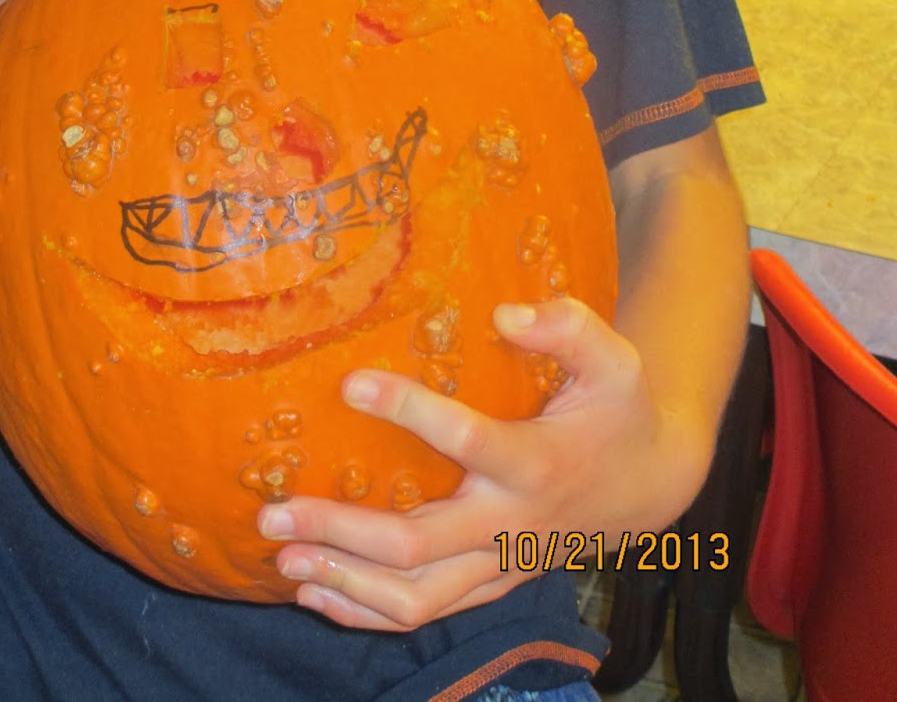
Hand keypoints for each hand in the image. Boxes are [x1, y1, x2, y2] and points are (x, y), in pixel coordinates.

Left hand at [256, 298, 710, 630]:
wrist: (650, 486)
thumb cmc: (618, 410)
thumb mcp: (615, 360)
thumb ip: (568, 327)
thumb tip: (507, 313)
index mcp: (537, 463)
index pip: (467, 441)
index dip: (409, 411)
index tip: (350, 383)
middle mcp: (510, 524)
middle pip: (418, 544)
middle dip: (342, 531)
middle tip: (275, 513)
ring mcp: (498, 564)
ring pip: (416, 596)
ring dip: (344, 582)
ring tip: (283, 559)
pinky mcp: (490, 582)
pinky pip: (426, 611)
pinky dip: (366, 612)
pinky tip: (314, 594)